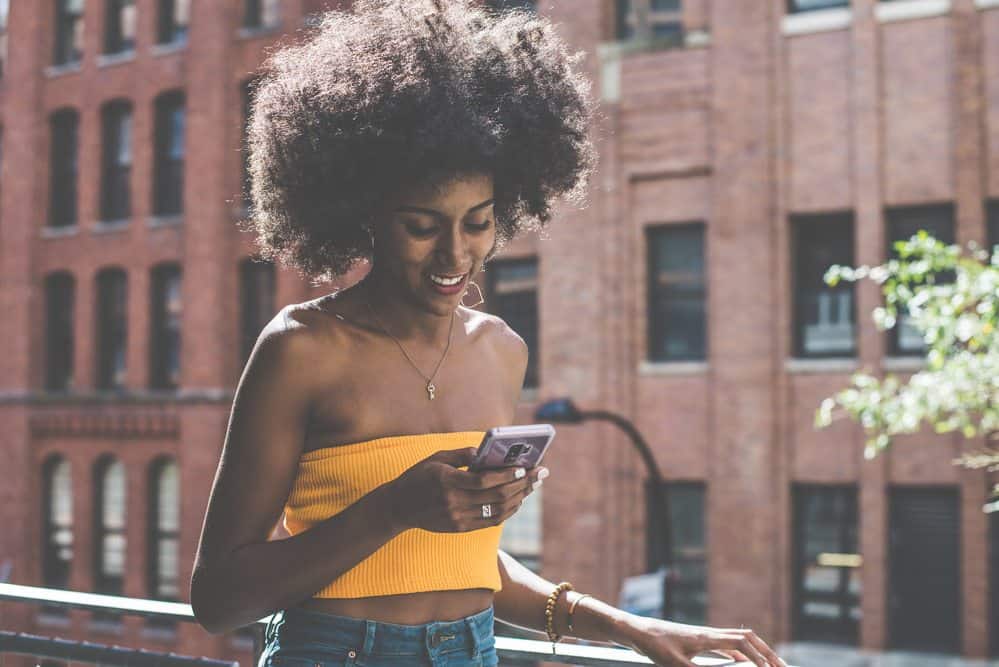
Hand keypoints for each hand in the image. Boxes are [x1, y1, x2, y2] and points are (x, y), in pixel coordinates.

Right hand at [384, 447, 546, 532]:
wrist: (399, 506)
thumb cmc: (419, 476)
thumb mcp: (437, 458)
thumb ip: (462, 454)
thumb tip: (487, 451)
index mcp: (447, 482)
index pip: (484, 481)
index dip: (507, 475)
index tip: (523, 467)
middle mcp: (454, 503)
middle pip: (497, 497)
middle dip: (523, 485)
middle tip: (540, 475)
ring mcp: (458, 519)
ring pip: (498, 511)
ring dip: (520, 498)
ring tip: (532, 486)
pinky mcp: (460, 528)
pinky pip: (491, 521)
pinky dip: (508, 511)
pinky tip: (518, 500)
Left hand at [615, 614, 785, 666]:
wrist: (636, 631)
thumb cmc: (653, 645)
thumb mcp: (674, 664)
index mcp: (707, 637)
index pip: (743, 644)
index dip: (760, 659)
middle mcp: (710, 634)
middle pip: (748, 639)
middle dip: (768, 653)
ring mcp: (705, 636)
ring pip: (740, 641)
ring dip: (757, 653)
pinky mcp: (699, 641)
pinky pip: (728, 646)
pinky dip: (742, 654)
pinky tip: (746, 665)